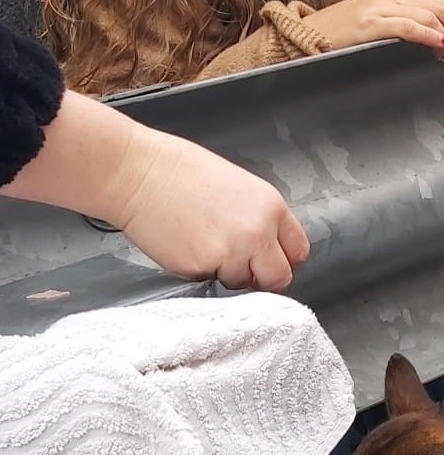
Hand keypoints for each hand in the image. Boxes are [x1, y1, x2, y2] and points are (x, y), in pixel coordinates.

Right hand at [113, 127, 310, 291]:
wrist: (134, 173)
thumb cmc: (178, 171)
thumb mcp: (238, 186)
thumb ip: (260, 217)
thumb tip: (270, 244)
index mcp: (271, 207)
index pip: (298, 251)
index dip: (283, 259)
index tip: (271, 261)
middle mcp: (257, 232)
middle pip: (278, 278)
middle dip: (262, 277)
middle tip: (241, 265)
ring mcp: (231, 253)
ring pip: (241, 282)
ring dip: (227, 272)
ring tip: (203, 243)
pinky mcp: (201, 267)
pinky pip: (209, 281)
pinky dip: (200, 270)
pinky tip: (185, 245)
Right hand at [304, 0, 443, 59]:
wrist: (308, 36)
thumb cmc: (345, 33)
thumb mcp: (381, 18)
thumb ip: (409, 19)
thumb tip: (442, 36)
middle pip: (440, 3)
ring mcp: (380, 6)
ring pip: (430, 14)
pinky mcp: (371, 24)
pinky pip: (410, 27)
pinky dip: (431, 36)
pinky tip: (442, 47)